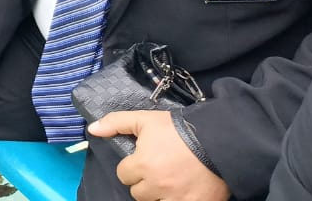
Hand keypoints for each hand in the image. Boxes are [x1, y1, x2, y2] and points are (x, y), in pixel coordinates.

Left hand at [90, 111, 229, 200]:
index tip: (142, 160)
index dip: (131, 166)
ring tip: (169, 181)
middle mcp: (157, 185)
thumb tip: (92, 129)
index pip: (123, 175)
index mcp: (142, 165)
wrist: (219, 141)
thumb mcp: (145, 120)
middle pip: (138, 193)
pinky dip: (176, 200)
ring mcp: (176, 199)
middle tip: (157, 171)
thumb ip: (116, 123)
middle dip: (144, 183)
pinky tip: (181, 191)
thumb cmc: (179, 130)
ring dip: (159, 194)